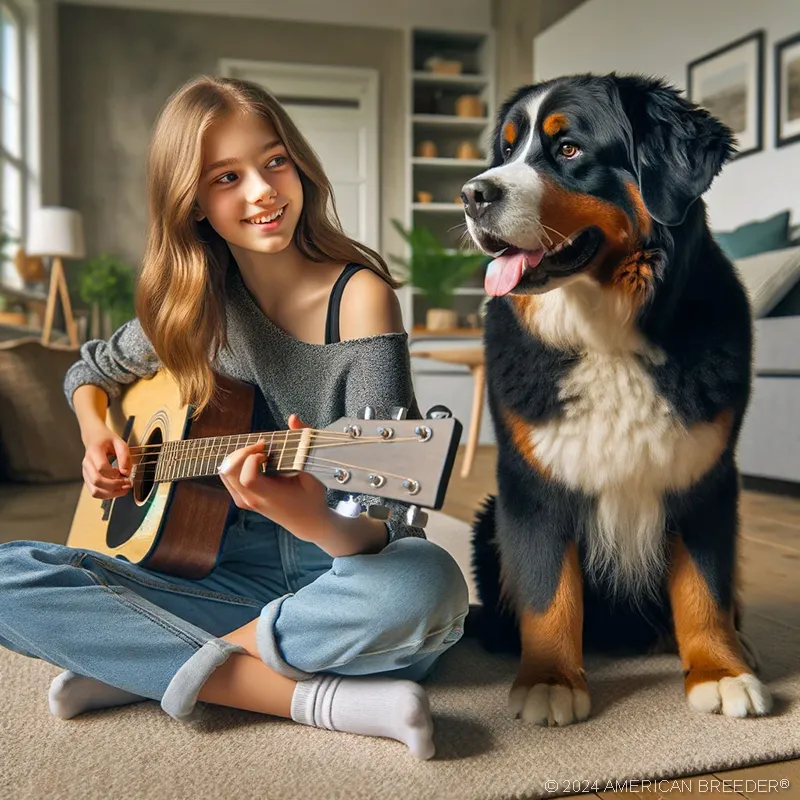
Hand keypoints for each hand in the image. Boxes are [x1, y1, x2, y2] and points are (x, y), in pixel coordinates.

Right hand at [81, 424, 131, 498]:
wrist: (94, 438)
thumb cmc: (107, 440)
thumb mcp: (120, 442)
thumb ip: (124, 456)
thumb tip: (125, 473)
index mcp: (94, 452)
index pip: (101, 468)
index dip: (115, 474)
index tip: (125, 473)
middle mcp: (87, 464)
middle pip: (97, 481)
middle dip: (115, 486)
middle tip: (128, 483)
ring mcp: (86, 473)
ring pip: (95, 491)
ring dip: (112, 493)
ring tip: (124, 488)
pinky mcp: (88, 479)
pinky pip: (95, 492)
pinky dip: (108, 495)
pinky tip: (117, 489)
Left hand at [218, 414, 329, 539]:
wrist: (307, 523)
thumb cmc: (311, 499)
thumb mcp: (311, 474)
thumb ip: (302, 446)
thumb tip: (293, 418)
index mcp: (269, 497)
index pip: (247, 477)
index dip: (251, 459)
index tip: (267, 451)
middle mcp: (251, 500)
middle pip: (228, 471)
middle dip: (242, 452)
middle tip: (262, 446)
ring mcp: (244, 501)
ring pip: (225, 473)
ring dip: (238, 457)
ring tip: (259, 452)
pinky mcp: (242, 500)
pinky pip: (228, 477)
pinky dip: (237, 464)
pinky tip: (255, 461)